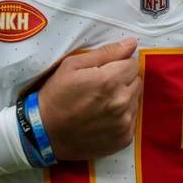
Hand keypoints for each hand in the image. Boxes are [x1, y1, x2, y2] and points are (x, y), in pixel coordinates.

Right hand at [38, 38, 141, 160]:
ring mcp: (124, 123)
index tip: (105, 70)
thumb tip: (132, 44)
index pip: (132, 64)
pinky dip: (122, 116)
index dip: (119, 64)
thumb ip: (106, 53)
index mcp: (110, 81)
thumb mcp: (73, 65)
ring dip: (123, 98)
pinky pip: (132, 119)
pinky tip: (104, 117)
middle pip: (136, 81)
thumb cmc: (57, 95)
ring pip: (135, 100)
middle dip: (123, 80)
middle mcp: (121, 102)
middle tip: (102, 86)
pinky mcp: (124, 138)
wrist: (45, 133)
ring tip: (101, 102)